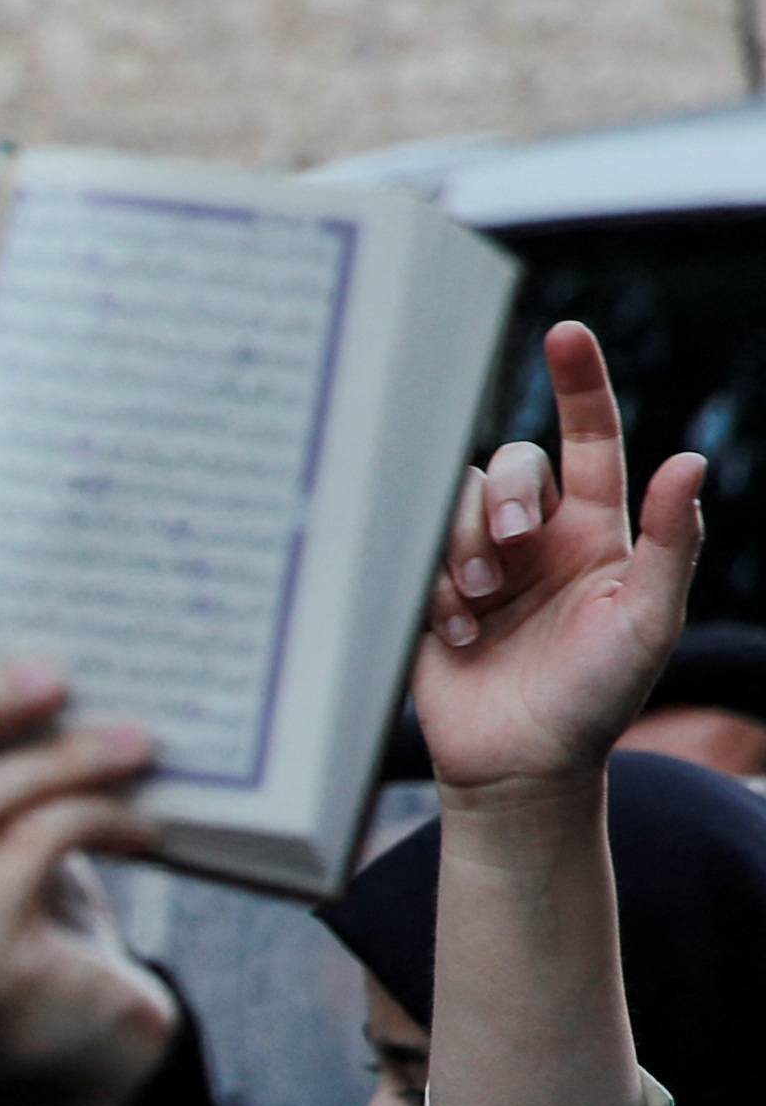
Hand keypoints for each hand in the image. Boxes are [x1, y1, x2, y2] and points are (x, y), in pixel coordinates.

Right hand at [416, 320, 708, 805]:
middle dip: (508, 494)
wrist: (520, 770)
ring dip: (469, 547)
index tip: (564, 335)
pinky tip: (455, 634)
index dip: (578, 384)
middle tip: (515, 546)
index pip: (588, 439)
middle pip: (510, 465)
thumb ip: (672, 542)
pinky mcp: (428, 597)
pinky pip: (414, 555)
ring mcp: (479, 567)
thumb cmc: (597, 701)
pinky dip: (434, 589)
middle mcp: (535, 539)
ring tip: (483, 606)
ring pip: (456, 504)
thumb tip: (690, 461)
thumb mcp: (649, 620)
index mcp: (595, 533)